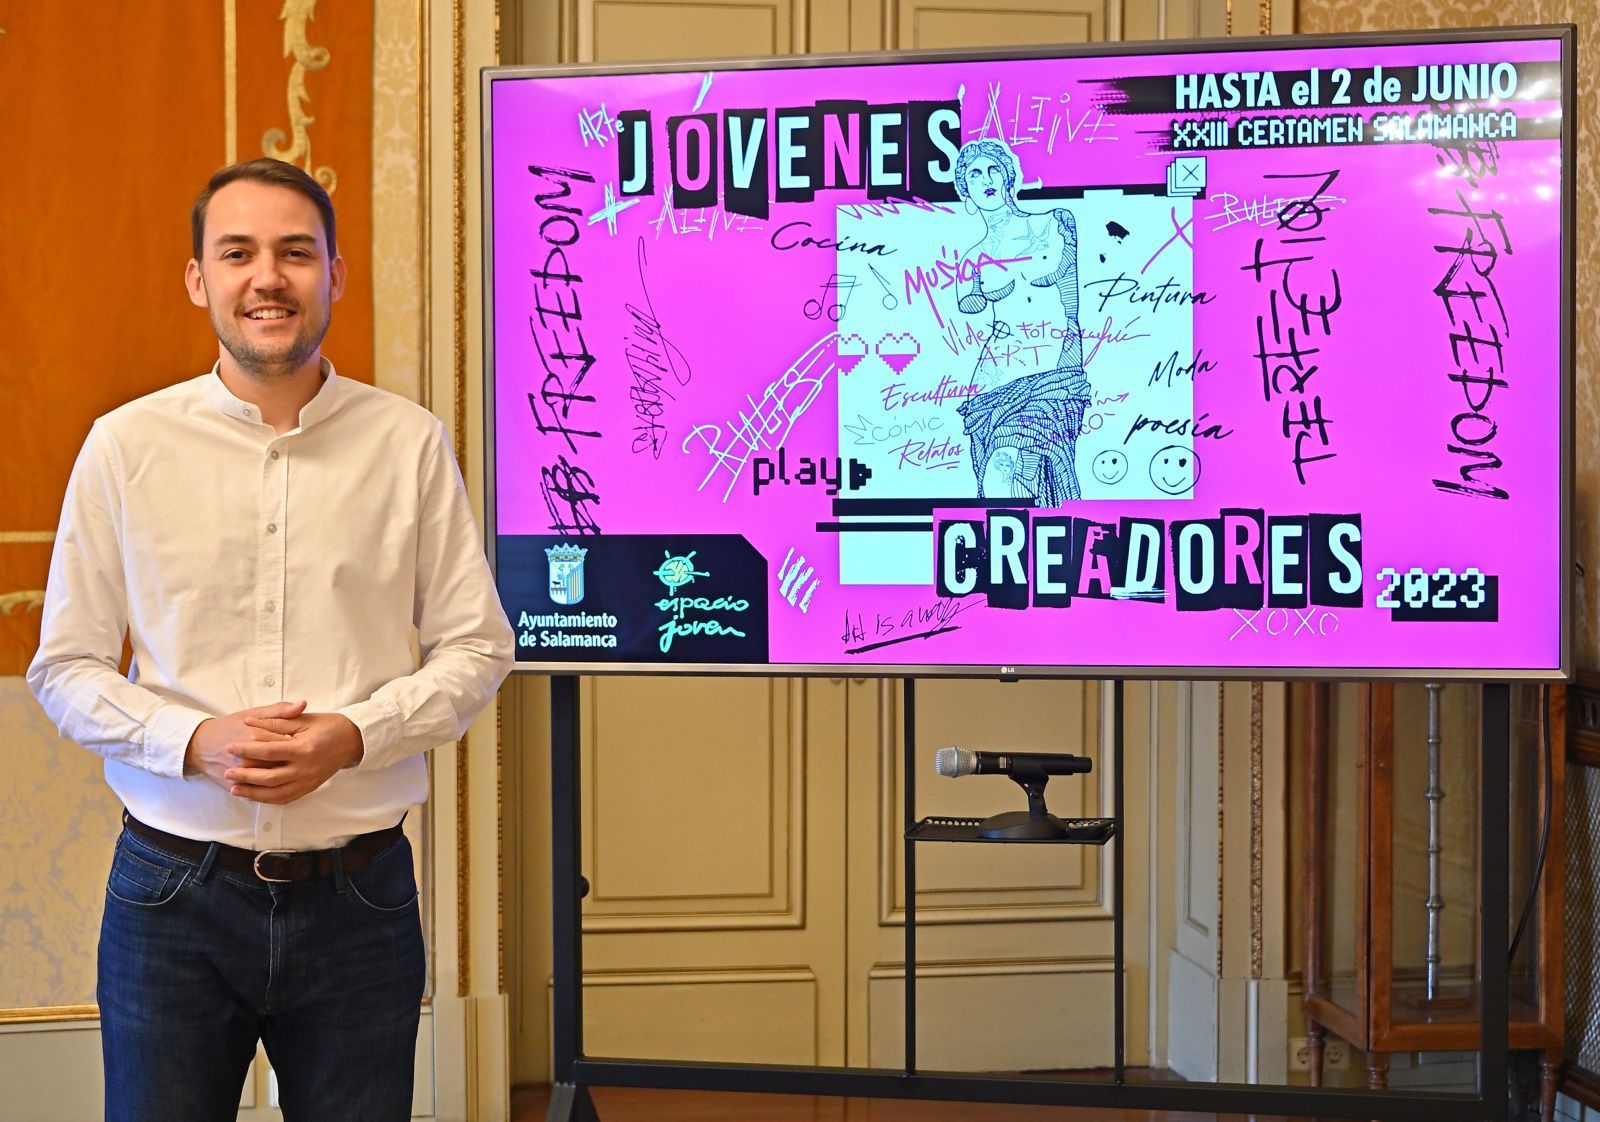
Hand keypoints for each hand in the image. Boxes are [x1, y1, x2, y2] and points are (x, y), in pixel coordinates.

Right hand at [185, 701, 306, 791]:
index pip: (287, 744)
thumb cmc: (230, 726)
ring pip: (272, 781)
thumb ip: (279, 711)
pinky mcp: (236, 786)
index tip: (313, 742)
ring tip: (298, 772)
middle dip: (296, 764)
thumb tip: (303, 704)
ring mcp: (242, 774)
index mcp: (257, 736)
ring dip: (288, 779)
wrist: (200, 745)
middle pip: (282, 764)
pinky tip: (286, 785)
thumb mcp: (253, 713)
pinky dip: (273, 791)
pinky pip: (260, 793)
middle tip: (308, 761)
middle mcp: (250, 757)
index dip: (303, 744)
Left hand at [223, 711, 365, 804]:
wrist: (353, 740)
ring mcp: (308, 781)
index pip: (269, 752)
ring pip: (276, 793)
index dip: (247, 750)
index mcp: (303, 749)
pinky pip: (286, 799)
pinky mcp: (310, 788)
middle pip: (269, 777)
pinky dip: (268, 799)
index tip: (230, 748)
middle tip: (227, 773)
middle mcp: (305, 769)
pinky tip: (255, 796)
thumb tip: (250, 722)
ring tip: (235, 789)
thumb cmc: (329, 726)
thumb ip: (276, 721)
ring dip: (253, 793)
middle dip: (245, 776)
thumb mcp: (303, 719)